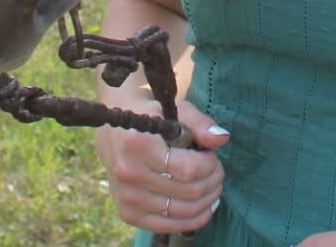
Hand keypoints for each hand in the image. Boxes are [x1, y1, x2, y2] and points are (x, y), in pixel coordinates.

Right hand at [94, 97, 228, 234]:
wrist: (113, 130)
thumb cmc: (150, 116)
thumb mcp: (175, 110)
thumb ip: (199, 124)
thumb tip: (222, 139)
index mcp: (138, 143)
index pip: (188, 169)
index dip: (210, 164)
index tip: (211, 155)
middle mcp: (128, 173)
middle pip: (189, 192)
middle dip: (213, 181)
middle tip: (216, 170)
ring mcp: (127, 197)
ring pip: (183, 212)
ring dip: (206, 201)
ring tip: (212, 187)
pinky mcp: (127, 213)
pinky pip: (168, 226)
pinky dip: (192, 220)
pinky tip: (203, 207)